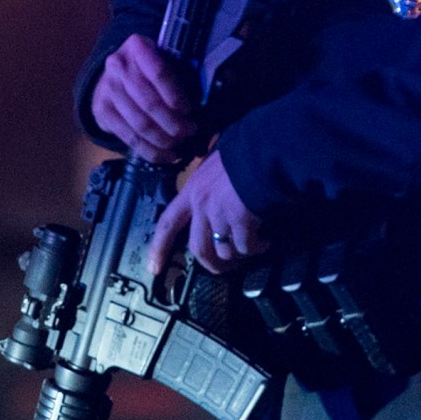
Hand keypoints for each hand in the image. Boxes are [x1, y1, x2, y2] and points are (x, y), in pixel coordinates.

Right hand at [91, 34, 200, 163]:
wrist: (113, 74)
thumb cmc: (149, 68)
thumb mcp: (163, 58)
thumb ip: (179, 74)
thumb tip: (203, 104)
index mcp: (137, 47)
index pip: (159, 72)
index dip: (175, 94)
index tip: (189, 109)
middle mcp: (118, 66)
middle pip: (148, 102)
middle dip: (172, 122)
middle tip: (189, 131)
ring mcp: (107, 89)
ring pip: (139, 123)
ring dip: (163, 139)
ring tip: (179, 146)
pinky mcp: (102, 111)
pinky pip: (129, 137)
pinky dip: (150, 151)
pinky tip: (166, 156)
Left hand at [149, 155, 267, 276]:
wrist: (265, 151)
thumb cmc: (243, 151)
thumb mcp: (216, 164)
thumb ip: (210, 184)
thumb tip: (215, 198)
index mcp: (192, 191)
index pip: (168, 223)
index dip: (158, 248)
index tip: (154, 268)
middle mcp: (201, 206)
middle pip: (199, 248)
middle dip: (212, 264)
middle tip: (226, 268)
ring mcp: (220, 215)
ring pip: (225, 251)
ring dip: (240, 254)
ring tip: (254, 245)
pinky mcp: (240, 222)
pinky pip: (246, 247)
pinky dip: (257, 247)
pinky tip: (267, 239)